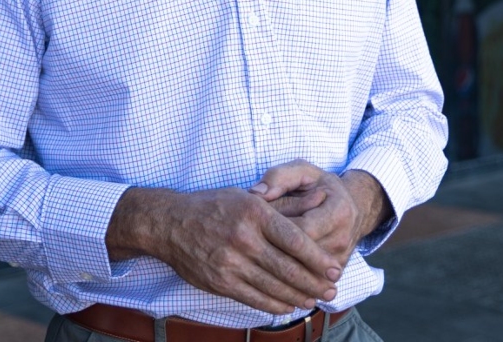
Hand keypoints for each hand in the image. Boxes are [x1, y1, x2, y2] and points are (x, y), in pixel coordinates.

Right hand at [105, 186, 341, 315]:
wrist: (169, 223)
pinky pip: (255, 299)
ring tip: (313, 299)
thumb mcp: (247, 197)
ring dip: (299, 297)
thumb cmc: (212, 206)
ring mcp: (230, 262)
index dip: (318, 259)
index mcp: (254, 212)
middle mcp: (243, 238)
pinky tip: (288, 305)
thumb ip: (285, 204)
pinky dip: (275, 305)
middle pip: (289, 268)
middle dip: (314, 283)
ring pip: (274, 287)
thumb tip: (321, 199)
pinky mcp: (220, 282)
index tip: (334, 269)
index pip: (295, 241)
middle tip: (331, 291)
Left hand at [251, 162, 388, 270]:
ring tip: (252, 262)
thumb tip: (256, 193)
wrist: (350, 206)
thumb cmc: (319, 186)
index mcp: (338, 212)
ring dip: (277, 268)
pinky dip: (287, 278)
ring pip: (302, 271)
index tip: (252, 226)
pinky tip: (266, 274)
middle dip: (272, 252)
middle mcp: (342, 239)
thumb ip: (279, 177)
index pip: (302, 229)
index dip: (274, 230)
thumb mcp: (302, 171)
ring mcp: (339, 260)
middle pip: (301, 255)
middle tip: (246, 250)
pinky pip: (307, 280)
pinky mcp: (333, 274)